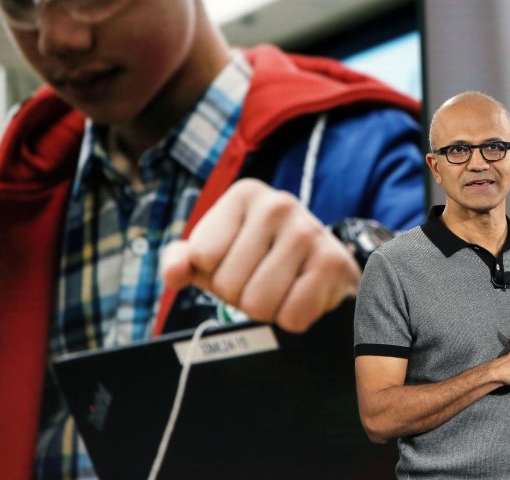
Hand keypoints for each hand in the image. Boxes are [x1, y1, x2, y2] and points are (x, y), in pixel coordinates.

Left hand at [161, 179, 360, 331]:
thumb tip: (173, 274)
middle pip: (229, 285)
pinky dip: (293, 319)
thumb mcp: (217, 252)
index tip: (237, 263)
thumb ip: (184, 260)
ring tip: (282, 289)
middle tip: (263, 281)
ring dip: (267, 310)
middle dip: (241, 296)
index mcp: (245, 194)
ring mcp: (308, 232)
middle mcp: (278, 205)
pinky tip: (303, 296)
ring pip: (259, 304)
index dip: (214, 273)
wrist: (323, 263)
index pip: (202, 256)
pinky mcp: (332, 264)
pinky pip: (292, 316)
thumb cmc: (262, 257)